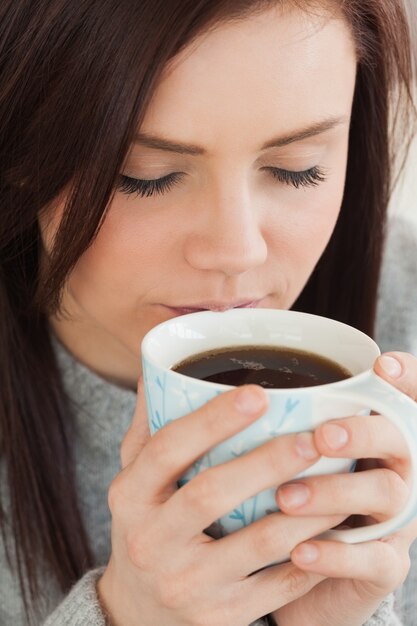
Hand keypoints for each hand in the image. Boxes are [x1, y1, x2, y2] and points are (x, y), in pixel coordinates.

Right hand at [97, 381, 343, 625]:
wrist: (139, 610)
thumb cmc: (147, 525)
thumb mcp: (135, 478)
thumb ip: (148, 427)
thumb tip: (158, 369)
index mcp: (130, 496)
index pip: (168, 448)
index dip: (213, 419)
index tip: (258, 394)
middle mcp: (151, 540)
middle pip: (213, 493)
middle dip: (268, 461)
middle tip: (312, 436)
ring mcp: (186, 583)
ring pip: (257, 542)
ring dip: (303, 508)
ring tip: (337, 478)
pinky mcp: (219, 616)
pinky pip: (277, 584)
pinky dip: (310, 554)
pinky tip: (333, 528)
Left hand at [272, 352, 416, 625]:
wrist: (299, 579)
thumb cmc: (292, 501)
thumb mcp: (290, 460)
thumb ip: (285, 428)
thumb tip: (238, 391)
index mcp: (376, 440)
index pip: (405, 400)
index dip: (405, 379)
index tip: (379, 365)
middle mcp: (394, 471)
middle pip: (401, 440)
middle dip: (362, 434)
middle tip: (321, 437)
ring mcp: (395, 519)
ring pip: (387, 494)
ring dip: (335, 492)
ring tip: (285, 498)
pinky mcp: (385, 567)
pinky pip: (374, 560)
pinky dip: (336, 555)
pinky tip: (298, 552)